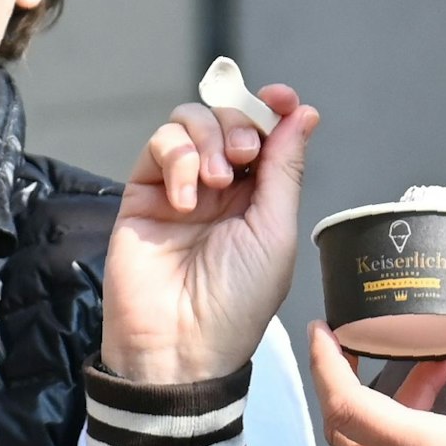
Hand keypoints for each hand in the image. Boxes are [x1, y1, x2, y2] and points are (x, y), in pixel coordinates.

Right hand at [100, 84, 319, 384]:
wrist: (179, 346)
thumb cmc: (236, 304)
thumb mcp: (275, 233)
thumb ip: (284, 168)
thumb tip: (303, 113)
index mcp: (259, 198)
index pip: (266, 133)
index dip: (273, 108)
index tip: (280, 99)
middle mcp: (220, 187)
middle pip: (228, 117)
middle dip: (239, 125)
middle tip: (242, 158)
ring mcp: (180, 187)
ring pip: (190, 121)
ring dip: (207, 139)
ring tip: (211, 183)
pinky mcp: (143, 192)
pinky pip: (159, 145)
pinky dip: (175, 159)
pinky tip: (184, 200)